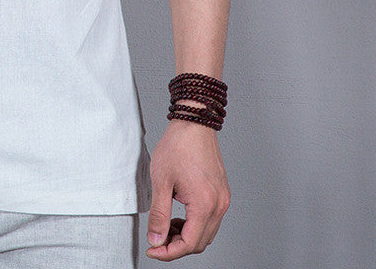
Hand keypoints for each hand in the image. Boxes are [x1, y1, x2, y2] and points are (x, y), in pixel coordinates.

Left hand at [145, 117, 230, 259]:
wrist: (193, 124)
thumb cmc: (178, 146)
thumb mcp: (161, 181)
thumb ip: (159, 214)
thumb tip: (155, 239)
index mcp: (204, 204)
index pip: (189, 244)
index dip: (168, 252)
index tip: (152, 249)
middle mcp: (219, 205)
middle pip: (200, 243)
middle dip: (177, 246)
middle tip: (156, 239)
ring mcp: (223, 199)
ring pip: (207, 233)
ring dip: (186, 236)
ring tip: (166, 225)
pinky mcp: (222, 193)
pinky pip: (211, 219)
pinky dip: (195, 224)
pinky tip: (179, 214)